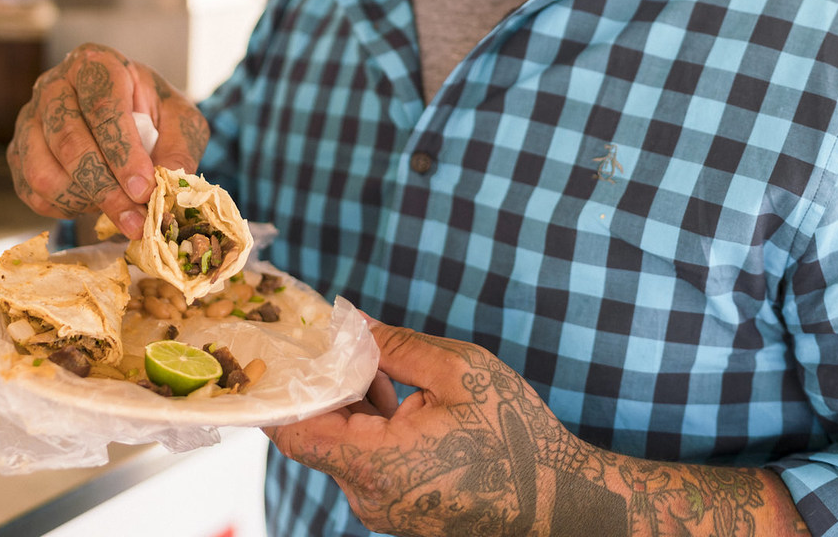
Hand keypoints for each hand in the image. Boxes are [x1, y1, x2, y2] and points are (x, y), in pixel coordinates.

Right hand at [5, 43, 207, 238]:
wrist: (124, 114)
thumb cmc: (152, 112)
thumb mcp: (179, 119)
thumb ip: (179, 148)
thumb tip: (168, 183)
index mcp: (96, 65)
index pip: (102, 108)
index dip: (123, 153)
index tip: (144, 190)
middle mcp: (53, 86)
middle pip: (68, 141)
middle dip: (104, 188)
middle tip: (136, 220)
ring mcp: (29, 119)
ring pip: (43, 172)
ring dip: (84, 202)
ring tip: (118, 212)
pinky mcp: (18, 152)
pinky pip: (32, 192)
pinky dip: (64, 209)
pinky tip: (94, 205)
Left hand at [267, 318, 590, 535]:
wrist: (558, 501)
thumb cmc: (514, 437)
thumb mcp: (460, 372)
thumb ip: (395, 346)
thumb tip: (350, 323)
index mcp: (376, 463)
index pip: (294, 432)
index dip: (280, 392)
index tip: (284, 355)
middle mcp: (369, 496)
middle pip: (317, 437)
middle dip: (327, 389)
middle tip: (344, 348)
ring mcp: (384, 510)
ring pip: (342, 451)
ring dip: (353, 410)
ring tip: (389, 377)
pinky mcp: (400, 514)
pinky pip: (366, 468)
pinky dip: (372, 434)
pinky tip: (403, 407)